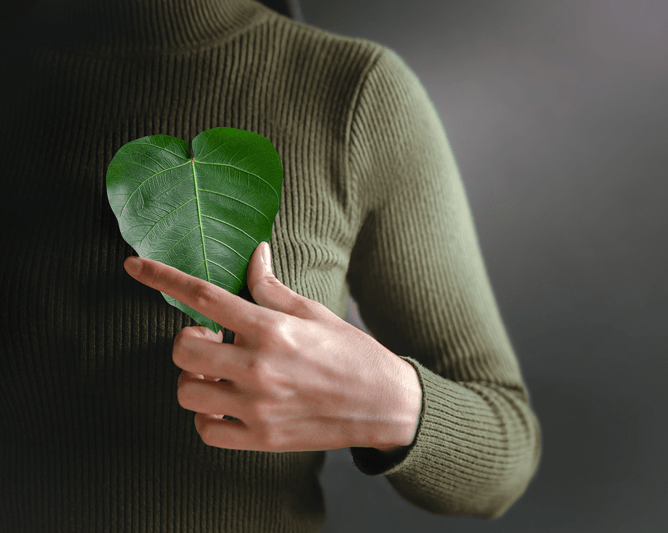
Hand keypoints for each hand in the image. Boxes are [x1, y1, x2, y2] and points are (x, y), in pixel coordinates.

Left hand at [124, 241, 420, 452]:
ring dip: (195, 379)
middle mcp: (258, 368)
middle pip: (183, 350)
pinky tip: (226, 404)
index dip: (162, 277)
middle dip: (188, 340)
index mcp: (272, 329)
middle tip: (211, 340)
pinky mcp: (260, 438)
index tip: (134, 266)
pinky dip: (207, 417)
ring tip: (220, 374)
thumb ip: (273, 288)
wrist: (384, 404)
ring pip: (187, 392)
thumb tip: (255, 255)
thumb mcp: (315, 312)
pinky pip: (205, 430)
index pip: (203, 296)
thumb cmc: (351, 353)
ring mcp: (256, 407)